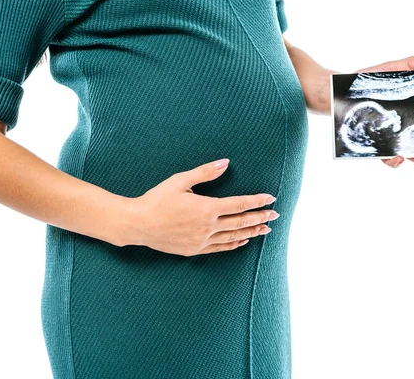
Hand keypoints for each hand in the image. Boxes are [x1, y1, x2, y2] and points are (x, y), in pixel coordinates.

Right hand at [125, 158, 278, 256]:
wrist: (138, 224)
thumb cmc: (157, 199)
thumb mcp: (180, 180)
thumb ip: (205, 172)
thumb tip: (226, 162)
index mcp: (206, 208)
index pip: (239, 204)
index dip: (257, 201)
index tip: (271, 199)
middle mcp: (207, 226)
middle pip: (241, 222)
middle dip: (260, 217)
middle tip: (275, 215)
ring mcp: (202, 240)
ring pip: (233, 237)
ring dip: (251, 233)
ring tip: (266, 230)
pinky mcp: (194, 250)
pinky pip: (220, 248)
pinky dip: (234, 245)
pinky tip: (243, 242)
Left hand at [356, 56, 413, 169]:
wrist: (335, 90)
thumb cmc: (365, 81)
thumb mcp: (389, 70)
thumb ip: (409, 65)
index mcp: (410, 114)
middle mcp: (400, 130)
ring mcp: (386, 138)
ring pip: (407, 154)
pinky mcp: (370, 143)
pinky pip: (383, 156)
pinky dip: (392, 159)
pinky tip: (399, 157)